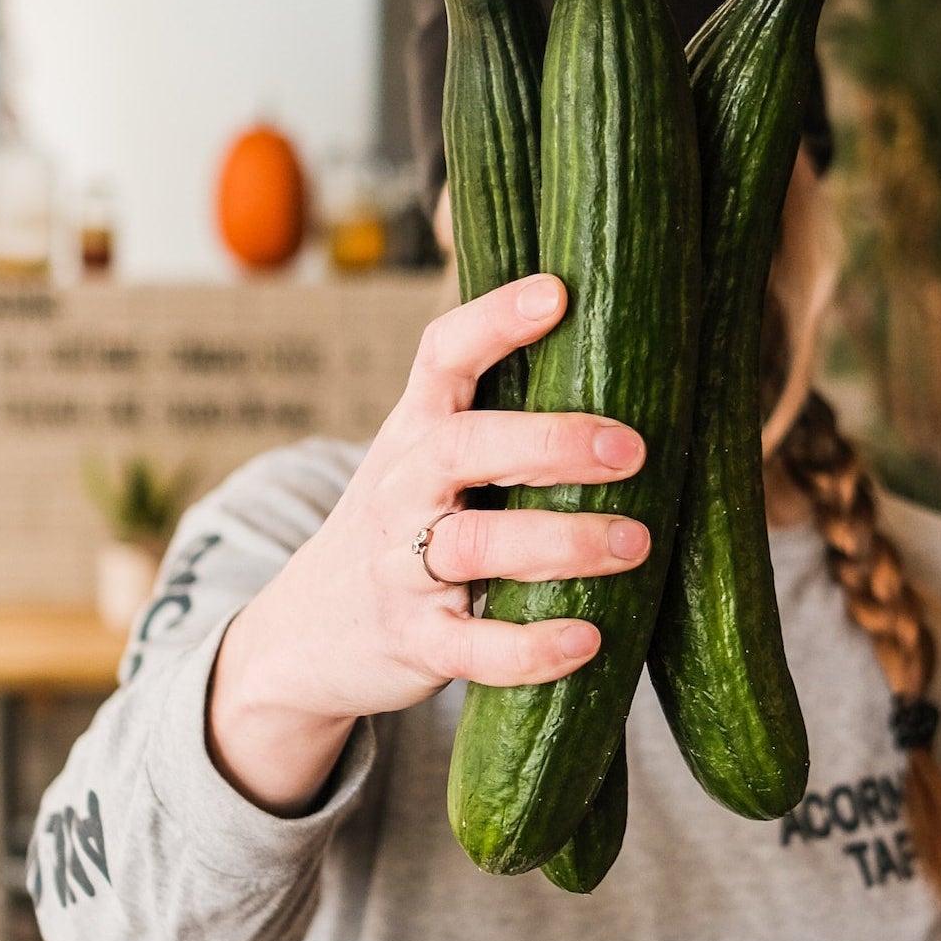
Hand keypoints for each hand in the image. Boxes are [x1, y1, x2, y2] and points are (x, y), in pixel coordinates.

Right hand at [208, 274, 650, 811]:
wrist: (306, 635)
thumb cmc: (405, 528)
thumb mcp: (426, 462)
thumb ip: (497, 419)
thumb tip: (623, 356)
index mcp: (415, 432)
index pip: (442, 356)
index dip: (495, 320)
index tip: (557, 293)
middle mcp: (402, 489)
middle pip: (465, 447)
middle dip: (551, 443)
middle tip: (631, 449)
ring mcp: (402, 568)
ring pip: (474, 546)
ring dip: (561, 542)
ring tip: (635, 544)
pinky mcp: (415, 642)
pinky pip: (473, 648)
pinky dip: (533, 647)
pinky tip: (589, 640)